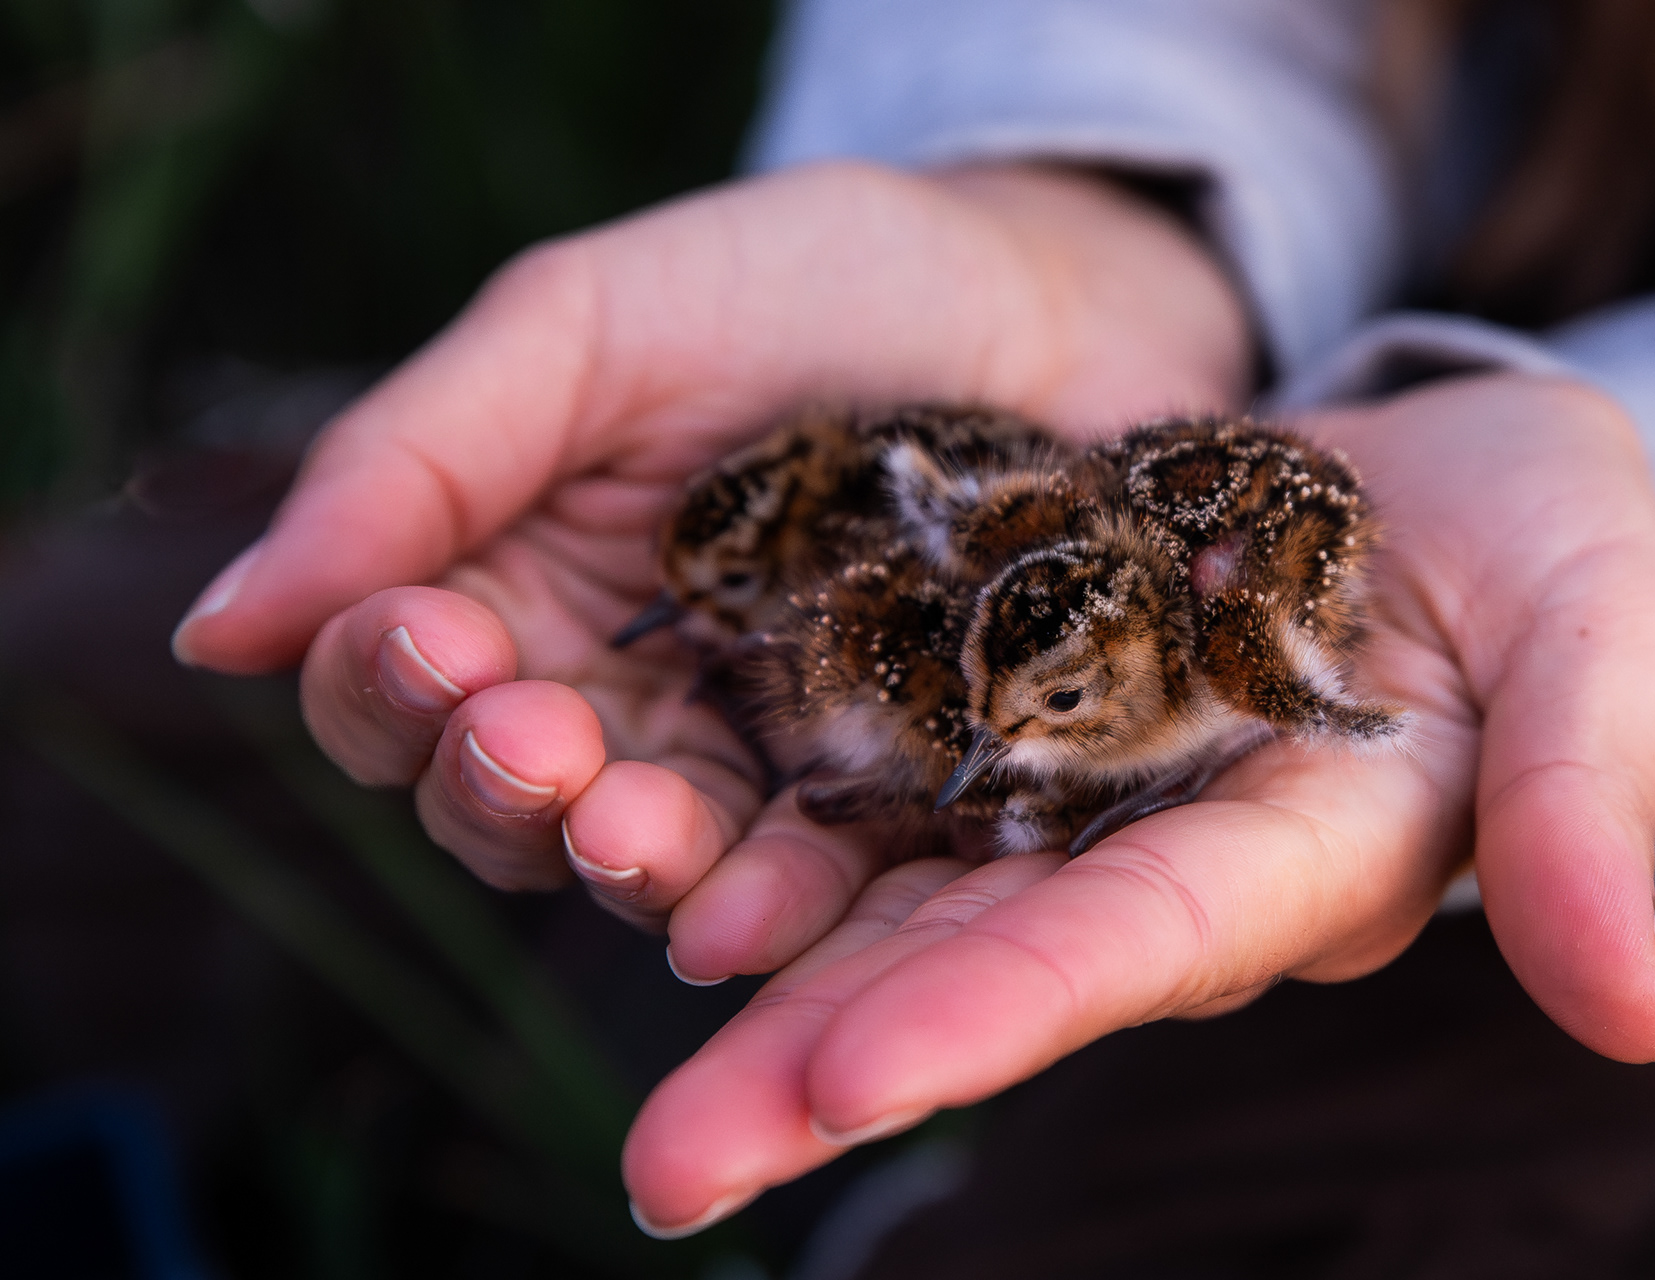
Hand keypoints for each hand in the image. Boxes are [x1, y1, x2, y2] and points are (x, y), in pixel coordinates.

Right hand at [170, 159, 1253, 917]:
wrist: (1045, 295)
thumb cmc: (803, 282)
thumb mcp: (590, 326)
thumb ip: (414, 461)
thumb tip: (215, 628)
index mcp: (515, 574)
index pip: (397, 679)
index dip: (391, 680)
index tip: (431, 641)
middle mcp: (615, 686)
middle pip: (503, 799)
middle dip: (501, 783)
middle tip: (535, 742)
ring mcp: (748, 752)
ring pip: (636, 857)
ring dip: (614, 860)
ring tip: (624, 830)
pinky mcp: (881, 792)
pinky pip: (802, 878)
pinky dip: (761, 904)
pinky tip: (739, 913)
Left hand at [624, 372, 1654, 1234]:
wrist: (1441, 463)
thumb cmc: (1553, 545)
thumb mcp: (1604, 635)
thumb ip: (1591, 804)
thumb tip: (1649, 1018)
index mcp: (1292, 859)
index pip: (1136, 952)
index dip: (1000, 1015)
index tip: (850, 1083)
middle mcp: (1148, 854)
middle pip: (975, 968)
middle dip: (823, 1063)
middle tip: (666, 1167)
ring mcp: (1060, 782)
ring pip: (887, 880)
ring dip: (741, 940)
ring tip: (582, 973)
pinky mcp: (996, 695)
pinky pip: (864, 751)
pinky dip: (754, 789)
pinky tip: (622, 809)